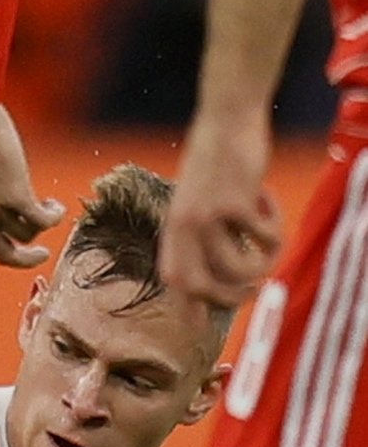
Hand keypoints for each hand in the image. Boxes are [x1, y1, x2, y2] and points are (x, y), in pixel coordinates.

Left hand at [0, 100, 65, 268]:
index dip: (1, 246)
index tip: (15, 244)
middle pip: (3, 255)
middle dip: (24, 260)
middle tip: (42, 255)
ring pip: (27, 234)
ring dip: (43, 225)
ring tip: (50, 208)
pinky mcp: (16, 197)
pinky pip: (42, 220)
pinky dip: (54, 216)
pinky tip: (57, 206)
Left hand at [161, 105, 283, 307]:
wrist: (225, 119)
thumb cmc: (215, 160)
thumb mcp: (197, 200)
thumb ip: (202, 232)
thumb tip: (221, 271)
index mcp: (172, 228)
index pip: (173, 279)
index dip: (185, 307)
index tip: (199, 327)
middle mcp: (183, 228)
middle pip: (199, 287)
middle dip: (229, 299)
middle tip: (254, 290)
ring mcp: (206, 217)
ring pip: (236, 269)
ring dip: (260, 266)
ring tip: (269, 247)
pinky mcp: (234, 204)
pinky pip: (263, 238)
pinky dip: (274, 226)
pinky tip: (267, 200)